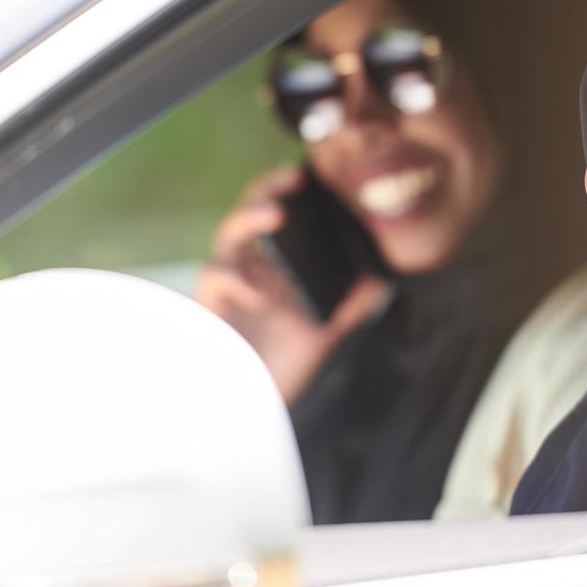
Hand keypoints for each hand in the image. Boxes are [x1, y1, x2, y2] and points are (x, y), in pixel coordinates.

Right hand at [193, 166, 387, 403]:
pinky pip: (212, 275)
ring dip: (250, 220)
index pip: (272, 218)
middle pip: (247, 217)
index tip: (307, 175)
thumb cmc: (280, 369)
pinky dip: (235, 276)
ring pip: (227, 238)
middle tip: (290, 183)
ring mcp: (226, 289)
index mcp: (269, 269)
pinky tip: (260, 291)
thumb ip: (348, 306)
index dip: (282, 191)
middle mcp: (245, 272)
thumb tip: (379, 279)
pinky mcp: (207, 309)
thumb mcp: (323, 334)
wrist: (252, 411)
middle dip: (265, 192)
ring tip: (277, 217)